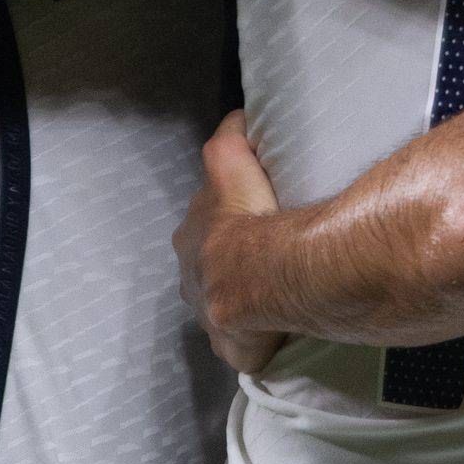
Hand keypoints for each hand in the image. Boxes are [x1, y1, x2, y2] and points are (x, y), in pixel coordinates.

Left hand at [179, 112, 287, 376]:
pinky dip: (254, 335)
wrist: (265, 278)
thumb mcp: (230, 163)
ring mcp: (208, 315)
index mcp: (189, 237)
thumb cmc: (250, 218)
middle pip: (208, 265)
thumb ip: (230, 140)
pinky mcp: (228, 346)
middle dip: (227, 260)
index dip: (224, 220)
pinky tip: (274, 331)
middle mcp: (190, 277)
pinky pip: (242, 340)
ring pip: (222, 302)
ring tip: (274, 292)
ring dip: (240, 297)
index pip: (204, 225)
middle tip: (266, 254)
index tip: (249, 217)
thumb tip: (237, 117)